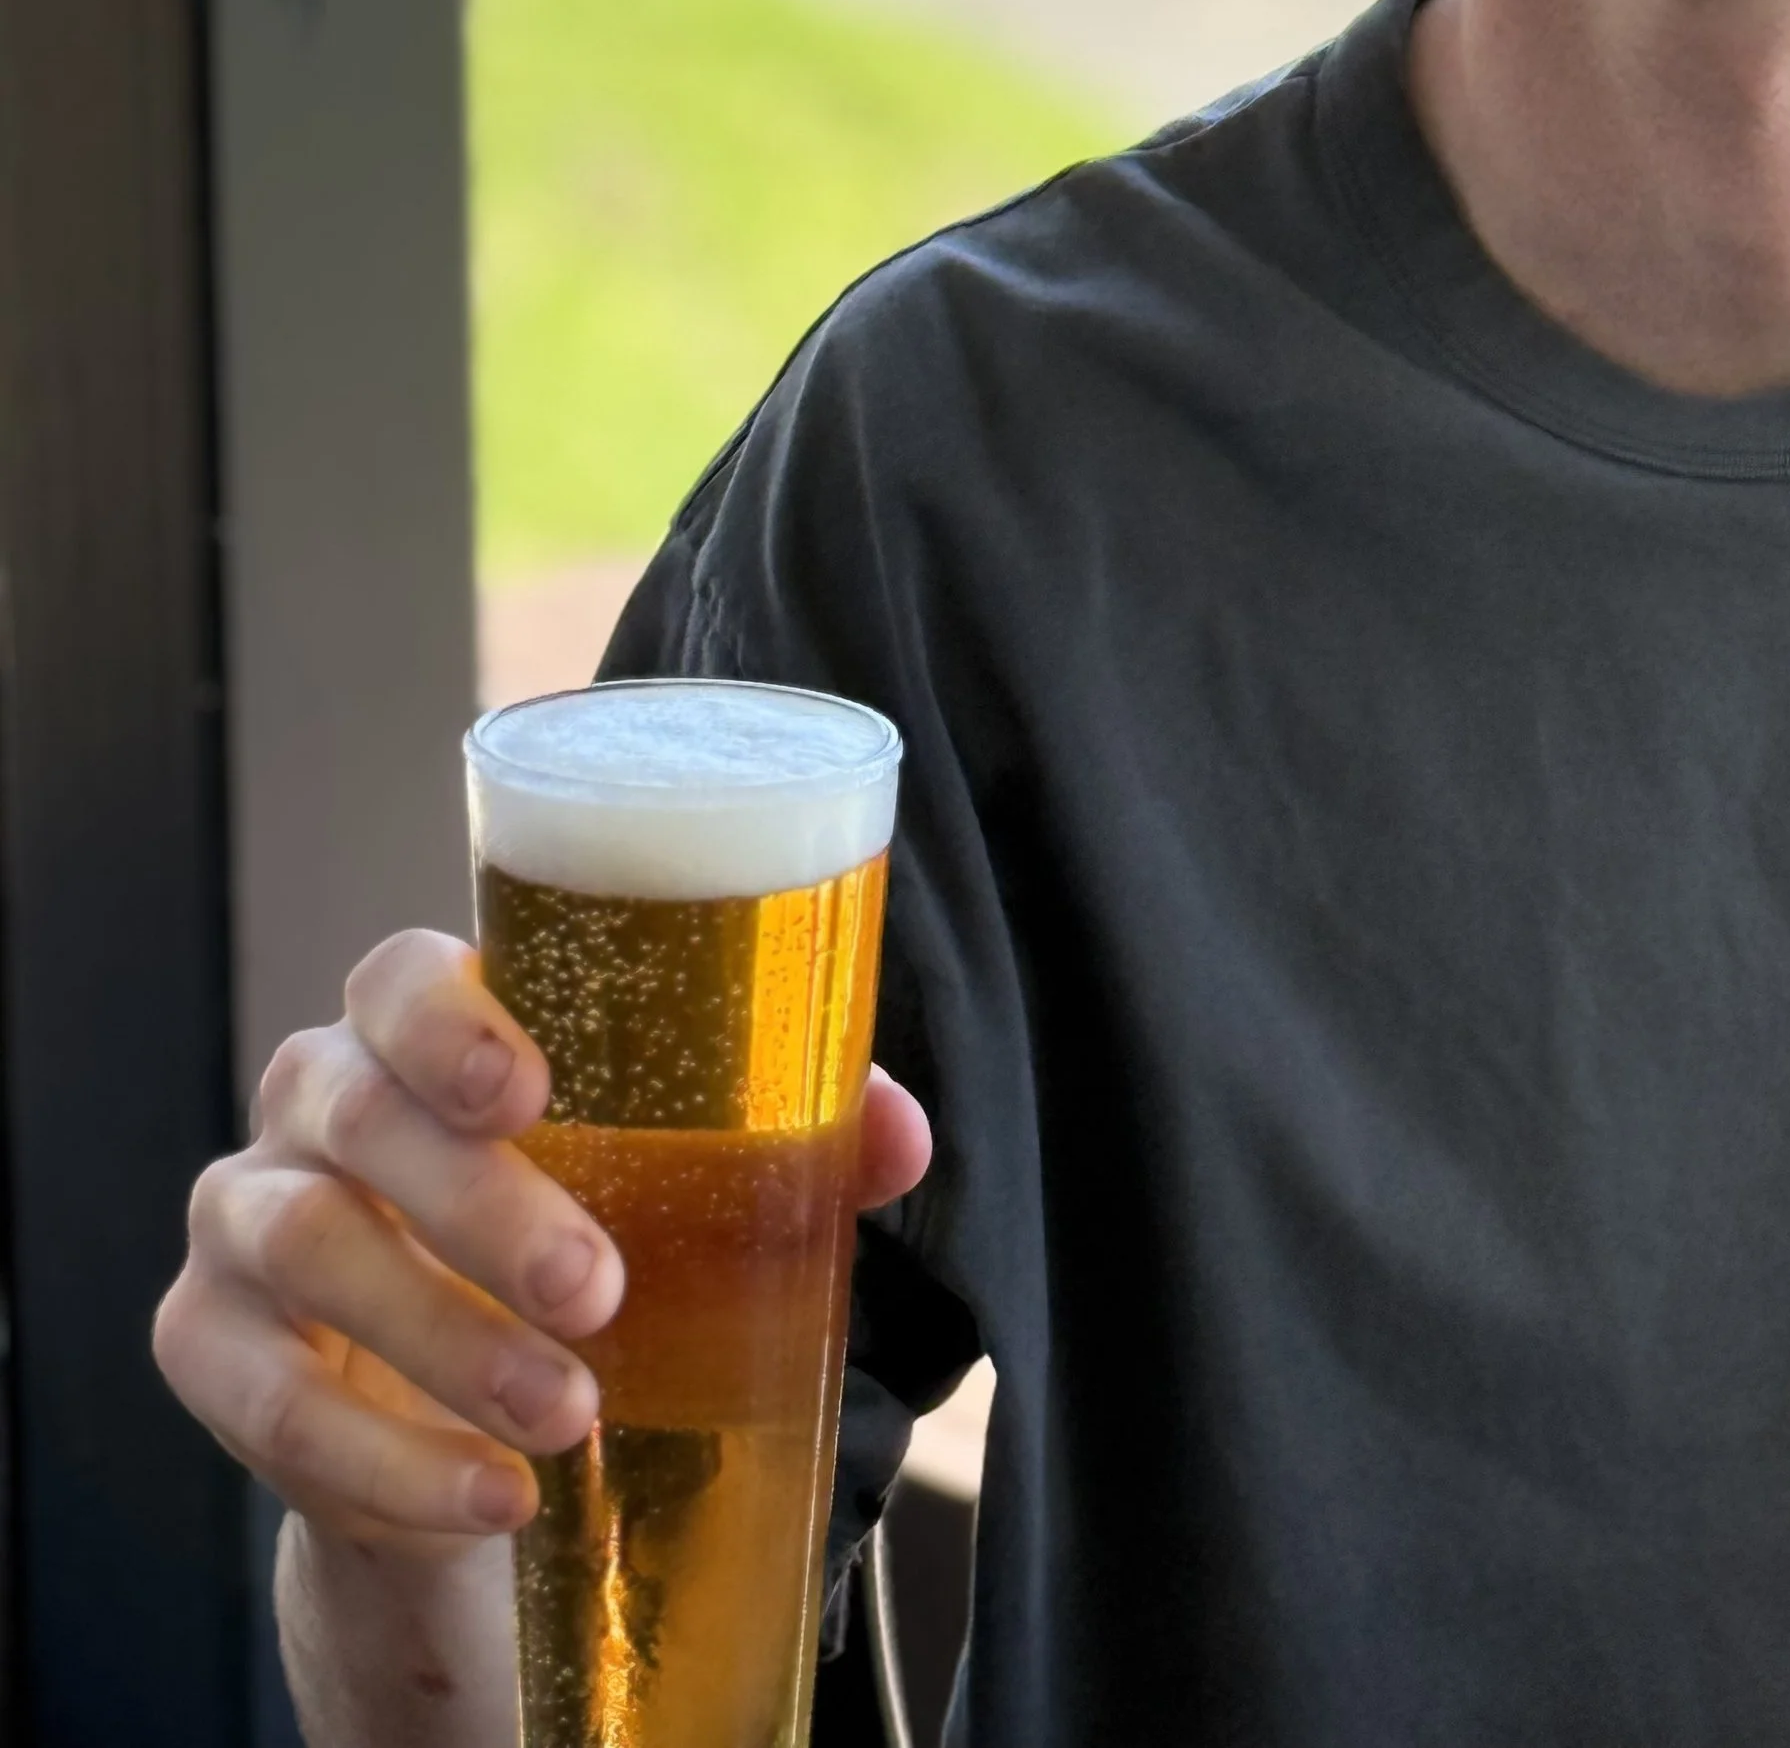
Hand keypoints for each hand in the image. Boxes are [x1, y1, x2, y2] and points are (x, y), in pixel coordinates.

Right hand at [155, 928, 932, 1556]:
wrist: (459, 1406)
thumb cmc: (578, 1229)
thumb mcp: (672, 1181)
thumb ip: (783, 1140)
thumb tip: (898, 1134)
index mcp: (421, 1028)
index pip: (399, 975)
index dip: (446, 1019)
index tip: (529, 1084)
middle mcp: (316, 1100)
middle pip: (360, 1114)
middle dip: (480, 1204)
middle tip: (599, 1291)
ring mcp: (245, 1216)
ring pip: (305, 1245)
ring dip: (441, 1341)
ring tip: (567, 1417)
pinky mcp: (207, 1345)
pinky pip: (260, 1395)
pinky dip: (378, 1456)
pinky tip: (487, 1498)